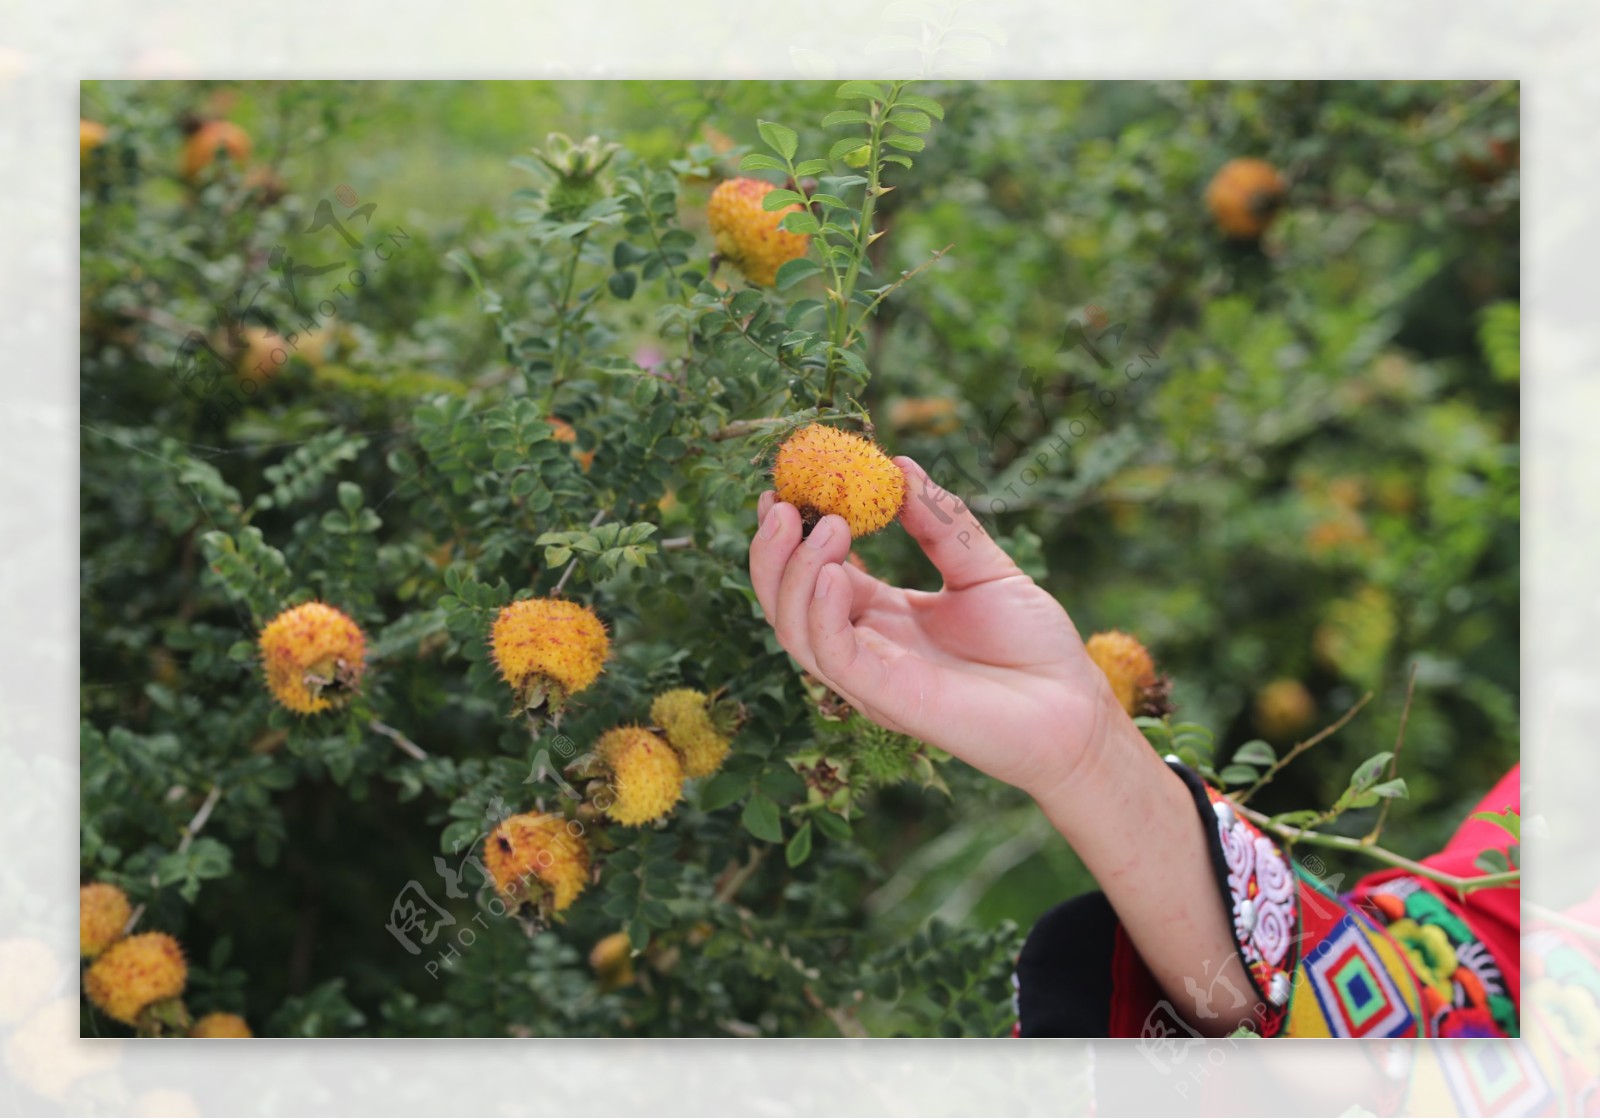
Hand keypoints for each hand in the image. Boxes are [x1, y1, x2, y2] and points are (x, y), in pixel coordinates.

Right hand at [749, 455, 1126, 800]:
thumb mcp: (984, 568)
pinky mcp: (889, 699)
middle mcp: (866, 647)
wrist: (1075, 709)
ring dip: (794, 576)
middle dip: (772, 553)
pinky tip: (833, 573)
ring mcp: (872, 676)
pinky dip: (821, 614)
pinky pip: (836, 658)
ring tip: (822, 526)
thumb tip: (900, 464)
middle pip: (788, 603)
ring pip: (796, 631)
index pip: (815, 573)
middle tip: (778, 502)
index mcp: (882, 616)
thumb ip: (940, 522)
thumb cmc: (1035, 647)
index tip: (784, 485)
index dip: (793, 533)